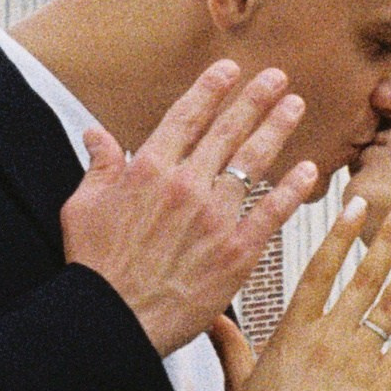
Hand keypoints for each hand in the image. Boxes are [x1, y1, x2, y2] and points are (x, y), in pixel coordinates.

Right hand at [59, 60, 318, 356]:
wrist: (114, 321)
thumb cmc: (95, 268)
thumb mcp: (82, 207)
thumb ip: (99, 166)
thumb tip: (96, 133)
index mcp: (148, 169)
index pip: (187, 116)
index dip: (211, 88)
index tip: (230, 69)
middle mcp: (186, 184)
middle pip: (228, 130)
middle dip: (255, 98)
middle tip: (278, 77)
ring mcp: (215, 217)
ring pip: (254, 162)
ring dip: (277, 129)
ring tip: (295, 106)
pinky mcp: (237, 251)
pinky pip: (271, 211)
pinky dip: (291, 189)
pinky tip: (308, 170)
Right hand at [214, 192, 390, 390]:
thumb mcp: (240, 381)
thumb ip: (229, 344)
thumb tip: (208, 316)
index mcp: (296, 330)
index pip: (320, 269)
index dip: (340, 233)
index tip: (358, 202)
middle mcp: (331, 335)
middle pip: (364, 276)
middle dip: (387, 236)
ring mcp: (360, 357)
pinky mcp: (384, 384)